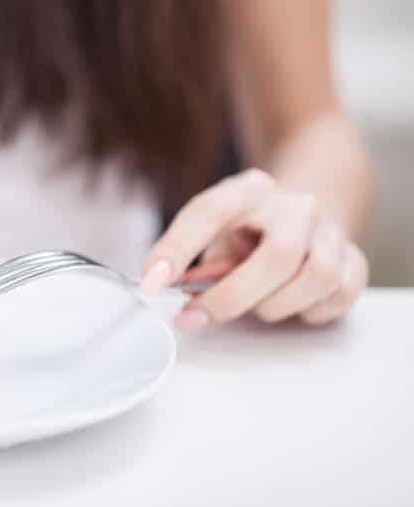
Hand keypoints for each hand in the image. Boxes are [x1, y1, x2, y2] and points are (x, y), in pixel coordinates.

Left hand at [140, 168, 367, 330]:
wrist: (305, 213)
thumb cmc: (247, 231)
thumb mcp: (213, 233)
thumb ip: (192, 258)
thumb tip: (161, 288)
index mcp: (248, 190)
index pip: (210, 212)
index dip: (177, 249)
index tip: (152, 282)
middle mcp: (295, 204)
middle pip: (278, 255)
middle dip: (232, 297)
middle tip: (197, 316)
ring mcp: (330, 230)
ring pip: (315, 278)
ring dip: (276, 305)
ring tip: (257, 304)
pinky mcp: (355, 259)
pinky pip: (339, 296)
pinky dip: (308, 311)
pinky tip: (291, 303)